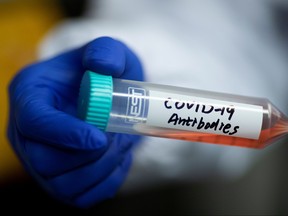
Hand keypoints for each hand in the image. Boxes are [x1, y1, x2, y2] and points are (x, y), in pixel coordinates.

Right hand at [7, 37, 143, 207]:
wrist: (104, 95)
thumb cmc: (102, 74)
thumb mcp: (108, 52)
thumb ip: (106, 51)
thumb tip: (102, 66)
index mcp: (30, 96)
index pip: (34, 122)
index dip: (65, 134)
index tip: (100, 137)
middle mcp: (27, 134)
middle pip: (45, 161)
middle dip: (89, 155)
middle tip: (117, 138)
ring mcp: (41, 161)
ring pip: (64, 185)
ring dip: (101, 169)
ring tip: (121, 145)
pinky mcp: (60, 180)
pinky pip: (81, 197)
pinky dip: (106, 183)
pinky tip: (118, 160)